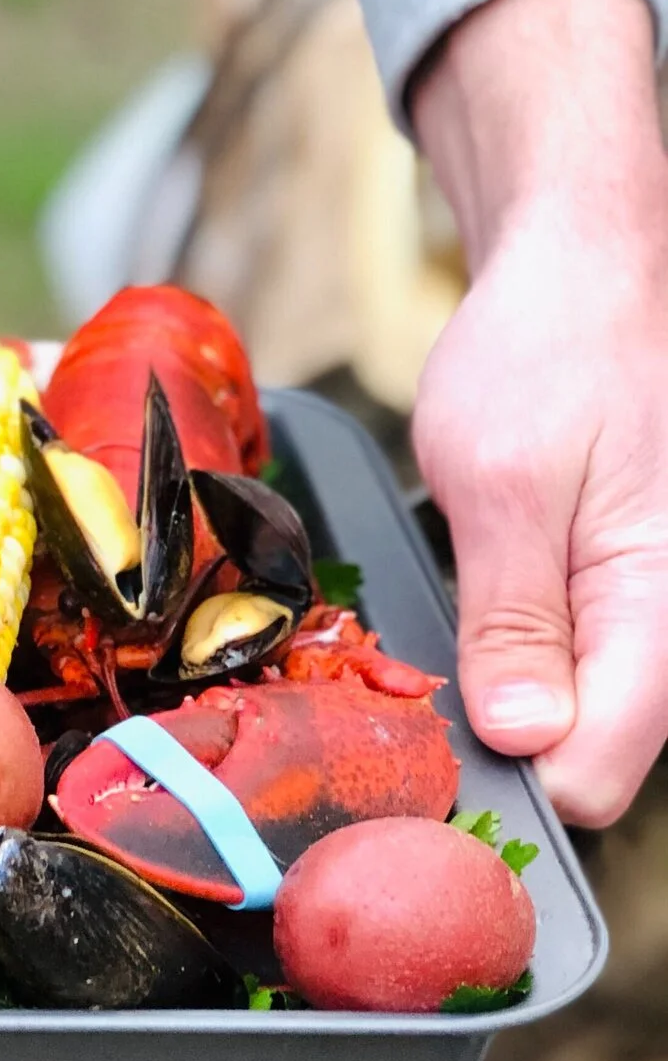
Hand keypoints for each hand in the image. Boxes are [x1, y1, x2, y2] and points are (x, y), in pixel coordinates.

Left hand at [411, 0, 667, 825]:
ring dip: (505, 696)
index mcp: (659, 601)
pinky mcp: (620, 600)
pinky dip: (515, 661)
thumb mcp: (501, 485)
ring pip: (578, 718)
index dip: (513, 778)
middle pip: (593, 755)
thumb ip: (514, 618)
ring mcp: (647, 612)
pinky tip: (479, 616)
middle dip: (503, 738)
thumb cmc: (544, 360)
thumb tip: (525, 736)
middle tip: (416, 687)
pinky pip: (573, 670)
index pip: (604, 768)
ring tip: (456, 623)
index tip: (434, 753)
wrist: (576, 282)